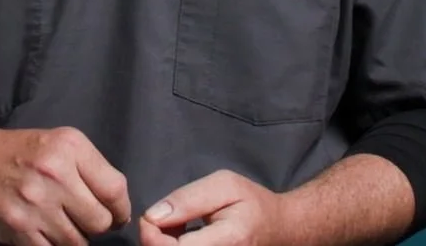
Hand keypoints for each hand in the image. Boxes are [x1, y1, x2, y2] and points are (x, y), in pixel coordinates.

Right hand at [0, 124, 132, 245]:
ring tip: (60, 223)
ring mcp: (35, 203)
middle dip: (96, 226)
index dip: (120, 209)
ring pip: (77, 242)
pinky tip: (45, 232)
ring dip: (73, 238)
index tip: (116, 215)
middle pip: (100, 221)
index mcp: (70, 147)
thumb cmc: (17, 153)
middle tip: (84, 220)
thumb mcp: (57, 143)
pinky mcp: (18, 228)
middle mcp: (54, 173)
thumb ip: (89, 169)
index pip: (114, 189)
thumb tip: (118, 206)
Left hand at [138, 170, 293, 245]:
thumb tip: (153, 216)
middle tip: (158, 220)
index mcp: (229, 239)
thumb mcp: (224, 185)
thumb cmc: (252, 203)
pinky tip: (179, 237)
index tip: (148, 218)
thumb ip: (188, 199)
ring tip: (173, 226)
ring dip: (163, 245)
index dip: (152, 236)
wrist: (277, 228)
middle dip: (154, 240)